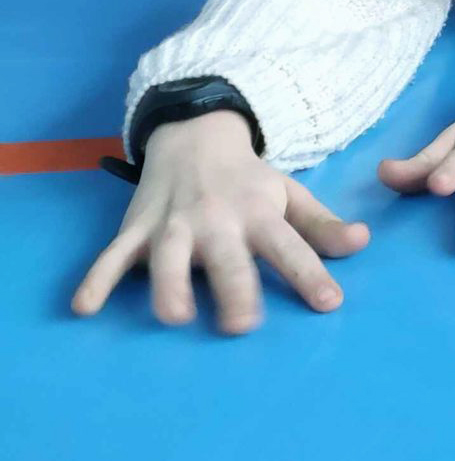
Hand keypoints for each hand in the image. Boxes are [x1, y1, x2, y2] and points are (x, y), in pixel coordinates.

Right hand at [71, 110, 369, 334]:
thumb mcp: (290, 195)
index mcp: (259, 215)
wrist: (195, 136)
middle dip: (235, 289)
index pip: (291, 247)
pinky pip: (111, 257)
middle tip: (243, 325)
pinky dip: (96, 280)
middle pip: (227, 259)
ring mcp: (172, 226)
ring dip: (169, 286)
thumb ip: (322, 225)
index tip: (329, 303)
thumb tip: (363, 242)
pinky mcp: (135, 230)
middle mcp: (217, 221)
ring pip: (166, 258)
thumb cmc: (248, 180)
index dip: (310, 274)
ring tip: (175, 317)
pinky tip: (85, 309)